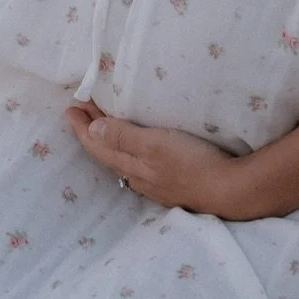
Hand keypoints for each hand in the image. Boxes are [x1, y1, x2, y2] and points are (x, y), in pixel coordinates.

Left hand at [65, 100, 256, 218]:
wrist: (229, 190)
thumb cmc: (192, 162)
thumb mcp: (154, 144)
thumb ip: (123, 137)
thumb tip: (92, 129)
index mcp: (132, 165)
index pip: (98, 145)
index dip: (82, 127)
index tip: (69, 108)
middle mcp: (139, 177)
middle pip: (108, 151)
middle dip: (93, 130)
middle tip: (81, 109)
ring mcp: (156, 182)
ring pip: (123, 159)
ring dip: (110, 139)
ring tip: (103, 124)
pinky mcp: (172, 182)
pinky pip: (139, 164)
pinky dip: (129, 149)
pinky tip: (136, 148)